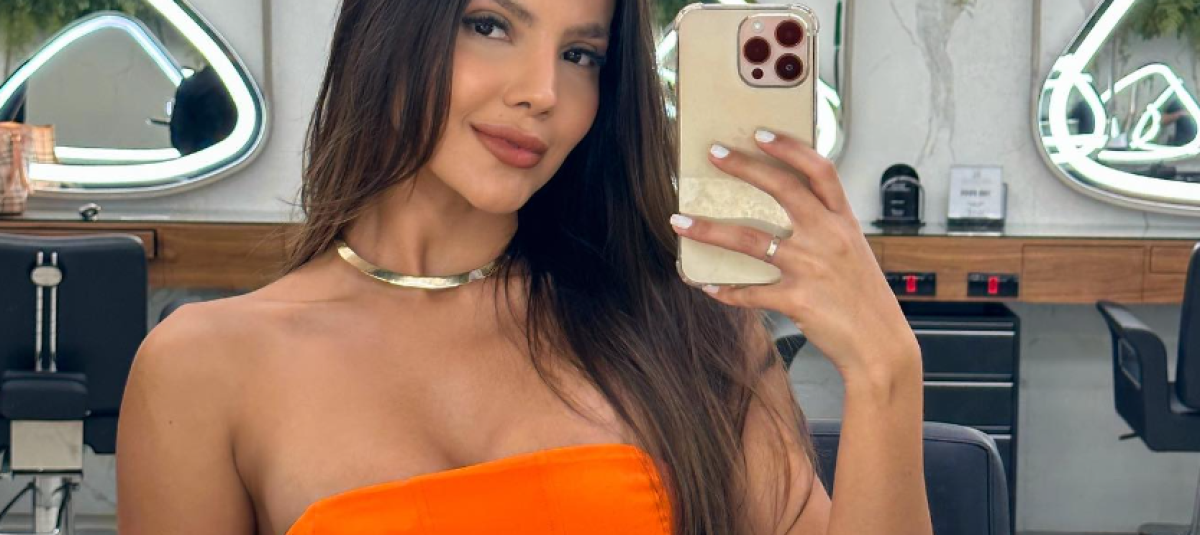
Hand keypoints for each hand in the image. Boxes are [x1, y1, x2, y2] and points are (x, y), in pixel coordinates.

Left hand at [670, 129, 918, 376]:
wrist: (881, 346)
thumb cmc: (864, 299)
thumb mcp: (853, 252)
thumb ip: (825, 229)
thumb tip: (791, 212)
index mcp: (844, 222)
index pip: (820, 170)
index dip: (790, 148)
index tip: (760, 133)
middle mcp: (829, 238)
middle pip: (782, 189)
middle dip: (743, 167)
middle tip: (713, 153)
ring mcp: (812, 268)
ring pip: (750, 240)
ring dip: (710, 230)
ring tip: (681, 222)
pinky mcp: (798, 300)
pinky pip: (750, 292)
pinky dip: (725, 291)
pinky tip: (707, 286)